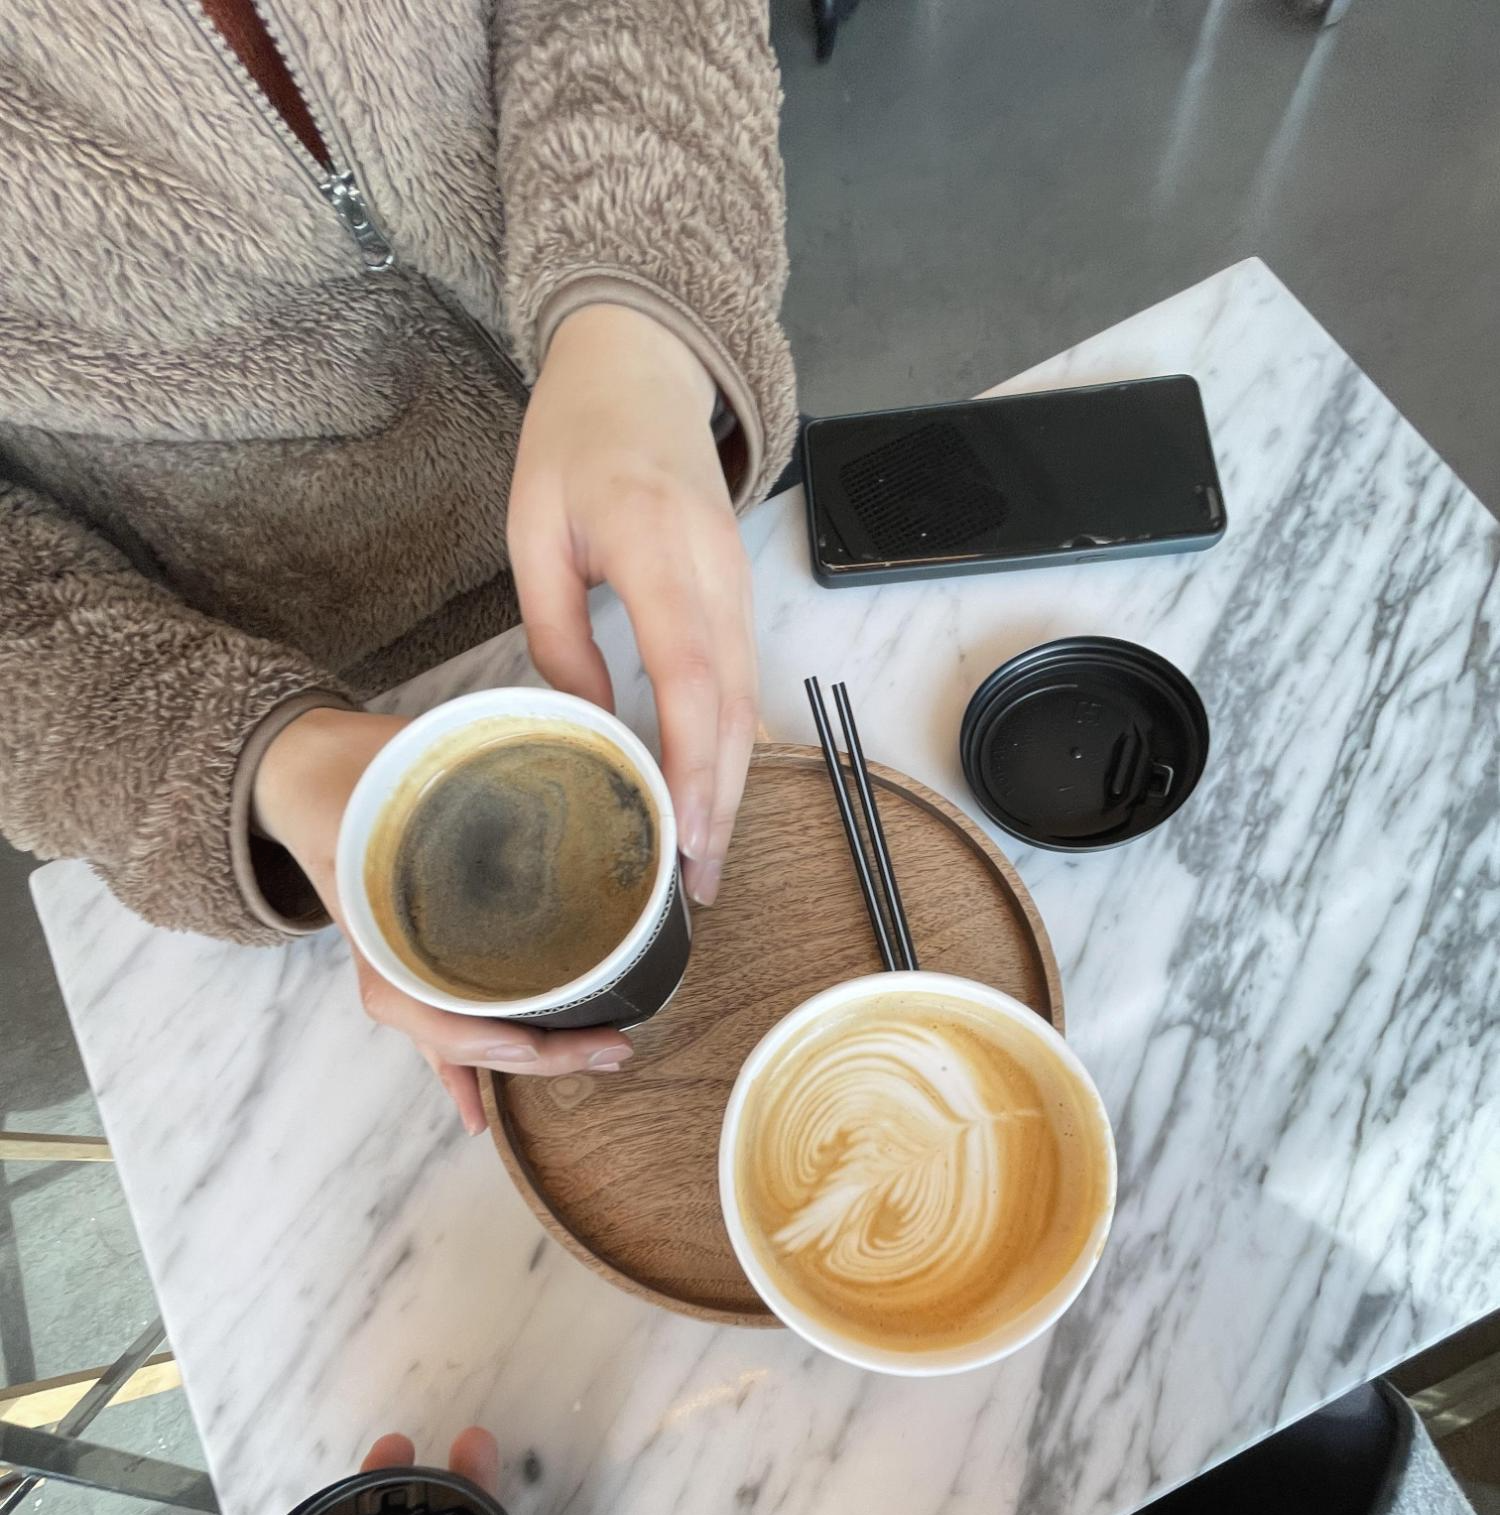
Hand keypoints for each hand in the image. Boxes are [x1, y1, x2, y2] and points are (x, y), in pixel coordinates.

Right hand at [253, 707, 631, 1133]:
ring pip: (454, 1037)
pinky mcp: (413, 960)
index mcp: (381, 926)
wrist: (302, 769)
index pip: (433, 1011)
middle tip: (615, 1050)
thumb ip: (476, 770)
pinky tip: (477, 1112)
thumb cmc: (356, 770)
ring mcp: (399, 965)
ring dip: (515, 1062)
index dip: (483, 1041)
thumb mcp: (408, 765)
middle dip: (537, 1053)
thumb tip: (571, 752)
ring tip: (590, 1064)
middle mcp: (388, 961)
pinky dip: (460, 1069)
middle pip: (459, 1035)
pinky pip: (439, 1026)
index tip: (535, 1044)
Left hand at [508, 302, 755, 906]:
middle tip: (695, 886)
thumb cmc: (576, 439)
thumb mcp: (534, 530)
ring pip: (747, 706)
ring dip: (730, 788)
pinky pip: (742, 686)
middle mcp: (716, 573)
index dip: (690, 762)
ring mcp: (738, 584)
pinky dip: (728, 749)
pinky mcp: (738, 596)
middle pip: (734, 709)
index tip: (679, 832)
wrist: (642, 367)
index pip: (690, 676)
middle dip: (720, 803)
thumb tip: (584, 725)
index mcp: (658, 550)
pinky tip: (707, 797)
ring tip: (702, 864)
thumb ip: (558, 632)